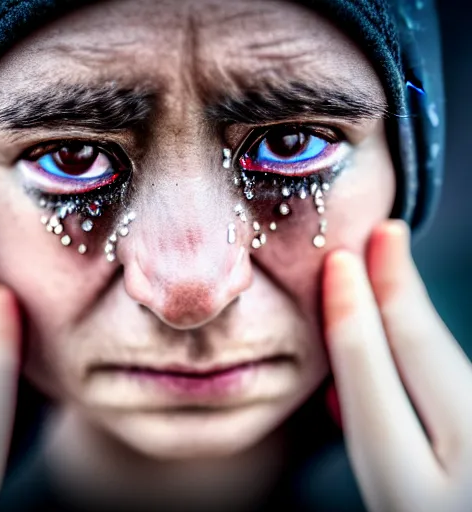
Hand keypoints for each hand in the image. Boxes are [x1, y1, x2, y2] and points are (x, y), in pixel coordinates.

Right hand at [323, 220, 471, 511]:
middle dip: (397, 289)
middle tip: (384, 235)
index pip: (368, 380)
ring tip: (395, 274)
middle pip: (426, 356)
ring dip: (421, 320)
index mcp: (412, 497)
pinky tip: (423, 342)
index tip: (339, 265)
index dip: (349, 315)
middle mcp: (468, 474)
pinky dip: (445, 364)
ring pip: (458, 369)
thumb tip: (338, 397)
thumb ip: (370, 446)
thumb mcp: (389, 498)